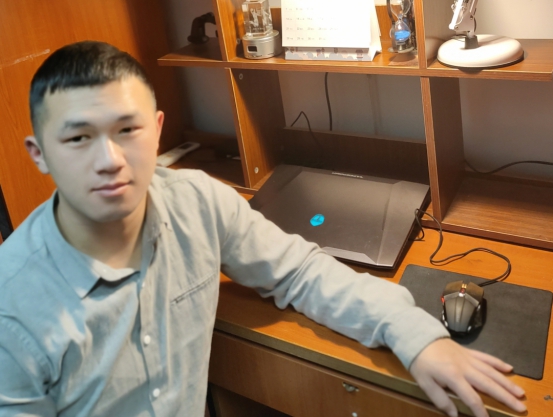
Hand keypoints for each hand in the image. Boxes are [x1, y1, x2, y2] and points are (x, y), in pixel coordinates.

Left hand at [410, 338, 525, 416]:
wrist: (418, 337)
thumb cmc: (420, 362)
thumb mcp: (424, 383)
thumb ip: (440, 399)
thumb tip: (454, 414)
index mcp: (454, 377)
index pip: (471, 398)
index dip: (480, 411)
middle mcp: (465, 368)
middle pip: (489, 384)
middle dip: (505, 397)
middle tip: (521, 407)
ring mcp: (468, 358)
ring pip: (491, 371)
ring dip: (507, 382)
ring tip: (520, 392)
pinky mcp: (468, 351)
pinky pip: (486, 357)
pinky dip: (498, 363)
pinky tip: (509, 368)